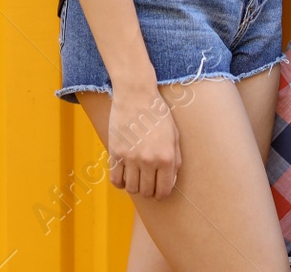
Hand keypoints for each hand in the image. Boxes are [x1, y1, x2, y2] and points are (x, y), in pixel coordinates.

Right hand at [106, 84, 180, 198]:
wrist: (136, 95)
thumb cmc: (157, 113)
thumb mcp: (174, 135)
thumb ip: (175, 160)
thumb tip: (170, 180)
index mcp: (166, 157)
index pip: (164, 191)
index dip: (162, 194)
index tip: (159, 191)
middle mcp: (149, 160)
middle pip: (147, 192)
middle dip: (149, 191)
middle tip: (148, 183)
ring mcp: (131, 157)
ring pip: (131, 188)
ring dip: (135, 187)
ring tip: (136, 178)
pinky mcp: (115, 152)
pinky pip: (115, 179)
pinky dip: (120, 182)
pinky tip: (124, 175)